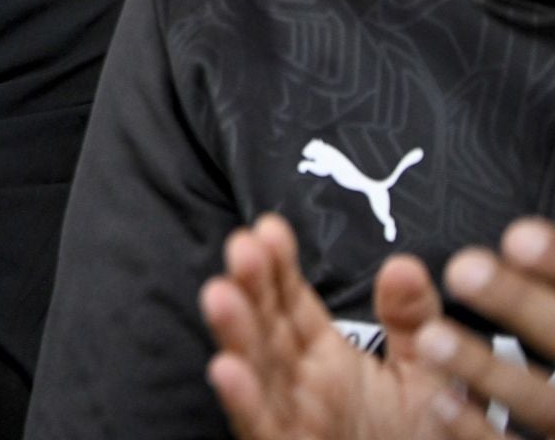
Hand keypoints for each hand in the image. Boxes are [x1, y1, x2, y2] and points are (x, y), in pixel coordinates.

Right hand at [202, 213, 452, 439]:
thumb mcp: (427, 377)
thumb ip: (413, 323)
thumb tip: (403, 265)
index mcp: (325, 358)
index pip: (290, 302)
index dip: (277, 266)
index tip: (269, 228)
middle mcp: (300, 383)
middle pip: (266, 327)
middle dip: (251, 287)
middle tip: (242, 246)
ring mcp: (291, 418)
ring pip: (254, 370)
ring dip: (234, 334)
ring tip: (220, 293)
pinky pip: (260, 425)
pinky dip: (243, 400)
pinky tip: (226, 369)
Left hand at [412, 217, 554, 437]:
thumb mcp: (551, 322)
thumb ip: (530, 291)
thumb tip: (462, 252)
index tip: (517, 237)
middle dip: (519, 305)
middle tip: (465, 269)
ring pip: (544, 404)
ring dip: (487, 370)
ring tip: (434, 337)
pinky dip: (478, 429)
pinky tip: (441, 400)